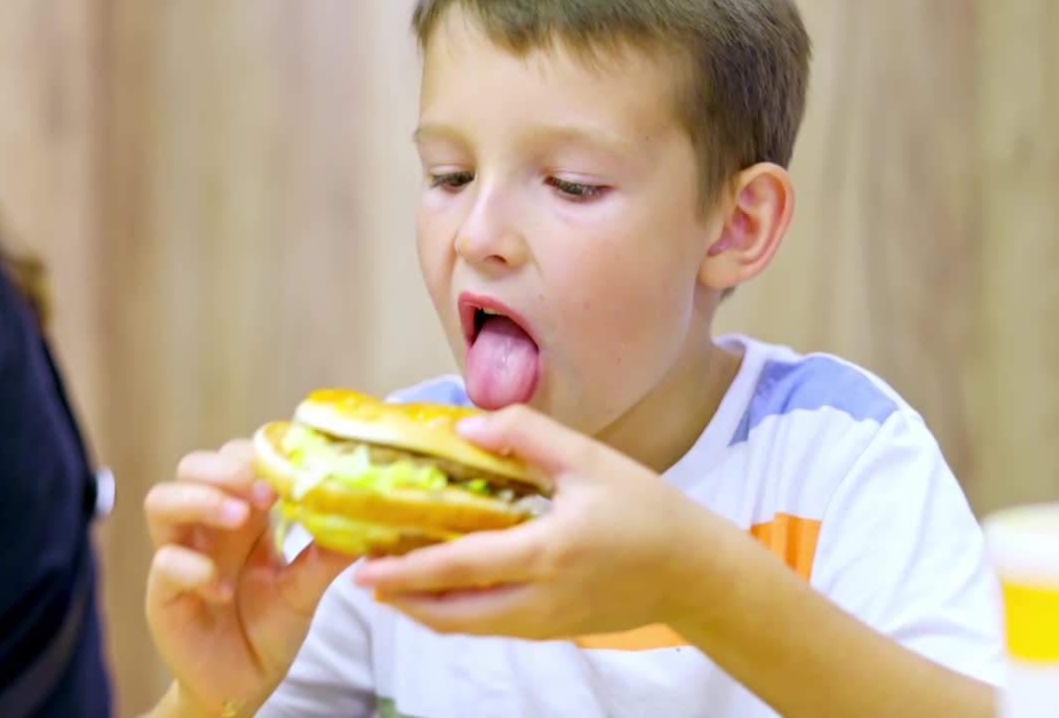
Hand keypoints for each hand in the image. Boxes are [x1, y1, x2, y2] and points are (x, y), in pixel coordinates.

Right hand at [144, 439, 354, 715]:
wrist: (245, 683)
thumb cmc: (269, 628)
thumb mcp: (306, 588)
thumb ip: (327, 554)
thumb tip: (367, 520)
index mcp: (244, 516)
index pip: (235, 458)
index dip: (257, 456)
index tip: (289, 473)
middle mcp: (208, 528)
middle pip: (191, 467)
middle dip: (224, 468)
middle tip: (263, 491)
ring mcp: (182, 555)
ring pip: (162, 500)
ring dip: (201, 499)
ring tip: (240, 518)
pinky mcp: (164, 592)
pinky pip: (164, 563)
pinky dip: (194, 568)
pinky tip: (223, 589)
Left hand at [351, 405, 739, 639]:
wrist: (695, 573)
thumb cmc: (648, 510)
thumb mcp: (590, 459)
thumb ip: (526, 436)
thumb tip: (467, 426)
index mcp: (546, 552)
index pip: (459, 568)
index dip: (405, 571)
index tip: (363, 568)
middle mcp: (539, 598)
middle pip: (450, 613)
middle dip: (402, 599)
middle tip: (364, 577)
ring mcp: (545, 623)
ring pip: (468, 627)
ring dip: (425, 608)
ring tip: (393, 583)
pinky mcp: (553, 631)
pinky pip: (491, 626)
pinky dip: (458, 612)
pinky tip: (446, 588)